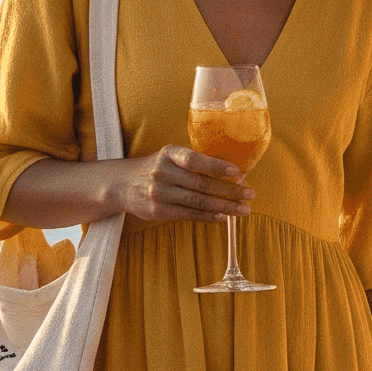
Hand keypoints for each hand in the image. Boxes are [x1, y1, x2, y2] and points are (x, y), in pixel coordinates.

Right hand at [114, 146, 254, 224]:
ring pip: (198, 202)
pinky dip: (208, 217)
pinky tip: (222, 217)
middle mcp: (162, 172)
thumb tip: (233, 173)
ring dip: (224, 207)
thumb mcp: (170, 157)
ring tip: (242, 209)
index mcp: (169, 153)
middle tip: (249, 195)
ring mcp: (159, 193)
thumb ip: (194, 162)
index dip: (217, 167)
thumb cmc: (156, 168)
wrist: (122, 184)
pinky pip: (189, 215)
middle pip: (201, 184)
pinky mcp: (158, 211)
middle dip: (229, 191)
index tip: (238, 173)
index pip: (195, 160)